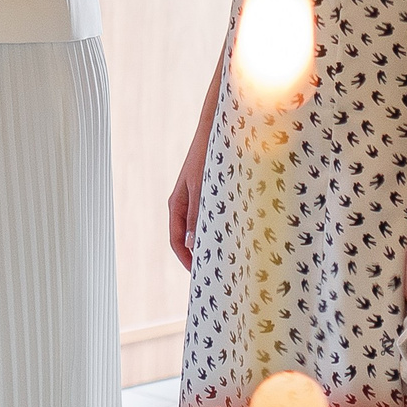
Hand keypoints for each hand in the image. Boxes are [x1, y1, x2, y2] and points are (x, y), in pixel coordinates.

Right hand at [168, 117, 211, 268]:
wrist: (215, 131)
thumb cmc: (206, 157)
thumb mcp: (202, 188)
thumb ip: (197, 214)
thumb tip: (193, 244)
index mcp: (176, 205)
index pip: (176, 240)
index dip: (185, 260)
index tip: (197, 275)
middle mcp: (183, 204)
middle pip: (186, 237)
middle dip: (197, 255)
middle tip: (213, 272)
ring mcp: (195, 199)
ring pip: (199, 228)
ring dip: (208, 242)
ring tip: (224, 257)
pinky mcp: (207, 193)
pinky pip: (208, 217)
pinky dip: (216, 229)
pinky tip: (231, 235)